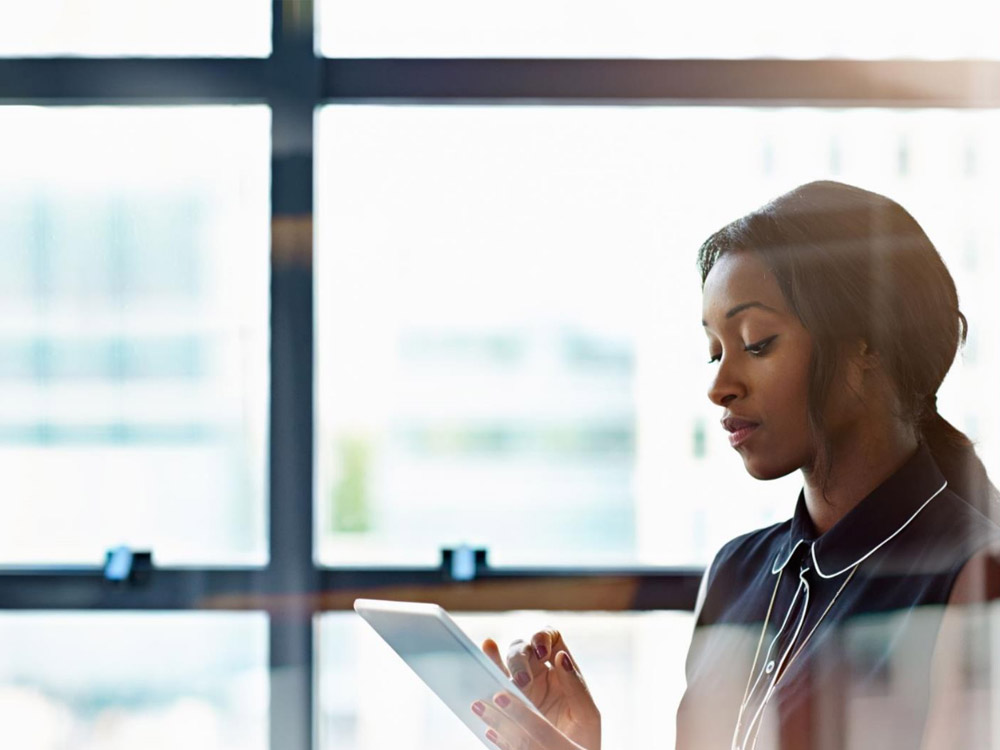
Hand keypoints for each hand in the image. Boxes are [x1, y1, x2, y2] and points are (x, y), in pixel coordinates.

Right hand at [477, 629, 600, 749]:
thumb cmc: (583, 737)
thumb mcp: (586, 714)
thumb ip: (576, 686)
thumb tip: (561, 656)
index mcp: (562, 669)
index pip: (550, 637)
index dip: (542, 636)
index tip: (542, 652)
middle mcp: (540, 672)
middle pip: (524, 648)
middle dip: (520, 659)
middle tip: (522, 681)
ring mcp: (521, 687)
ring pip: (505, 663)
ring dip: (499, 664)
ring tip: (496, 673)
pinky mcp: (505, 703)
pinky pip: (494, 683)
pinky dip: (488, 672)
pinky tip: (482, 667)